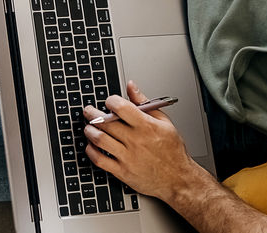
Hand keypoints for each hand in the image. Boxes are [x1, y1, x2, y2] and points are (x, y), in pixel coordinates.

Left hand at [82, 81, 214, 200]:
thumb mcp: (165, 122)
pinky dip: (91, 151)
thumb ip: (145, 103)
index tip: (108, 102)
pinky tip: (91, 146)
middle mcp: (135, 140)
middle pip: (105, 122)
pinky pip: (99, 160)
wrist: (178, 179)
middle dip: (92, 113)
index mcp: (146, 126)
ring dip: (89, 131)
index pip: (120, 107)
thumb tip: (131, 86)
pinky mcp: (122, 172)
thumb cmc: (173, 151)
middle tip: (89, 111)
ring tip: (89, 127)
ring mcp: (128, 157)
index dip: (110, 101)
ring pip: (99, 139)